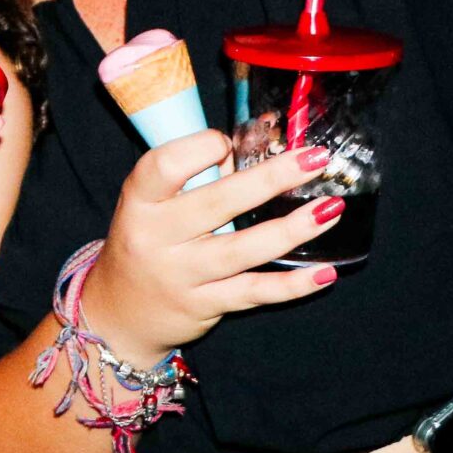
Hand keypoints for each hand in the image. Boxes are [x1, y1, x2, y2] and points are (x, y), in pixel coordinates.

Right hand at [81, 132, 346, 366]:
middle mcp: (156, 237)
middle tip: (316, 158)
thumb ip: (195, 174)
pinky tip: (325, 272)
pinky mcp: (204, 305)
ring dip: (292, 228)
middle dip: (272, 178)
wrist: (121, 312)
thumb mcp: (152, 204)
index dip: (200, 147)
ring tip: (331, 208)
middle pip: (217, 203)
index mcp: (140, 200)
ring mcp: (181, 275)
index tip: (227, 140)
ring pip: (243, 249)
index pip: (164, 166)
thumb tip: (256, 141)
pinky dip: (292, 285)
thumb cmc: (146, 241)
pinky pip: (254, 292)